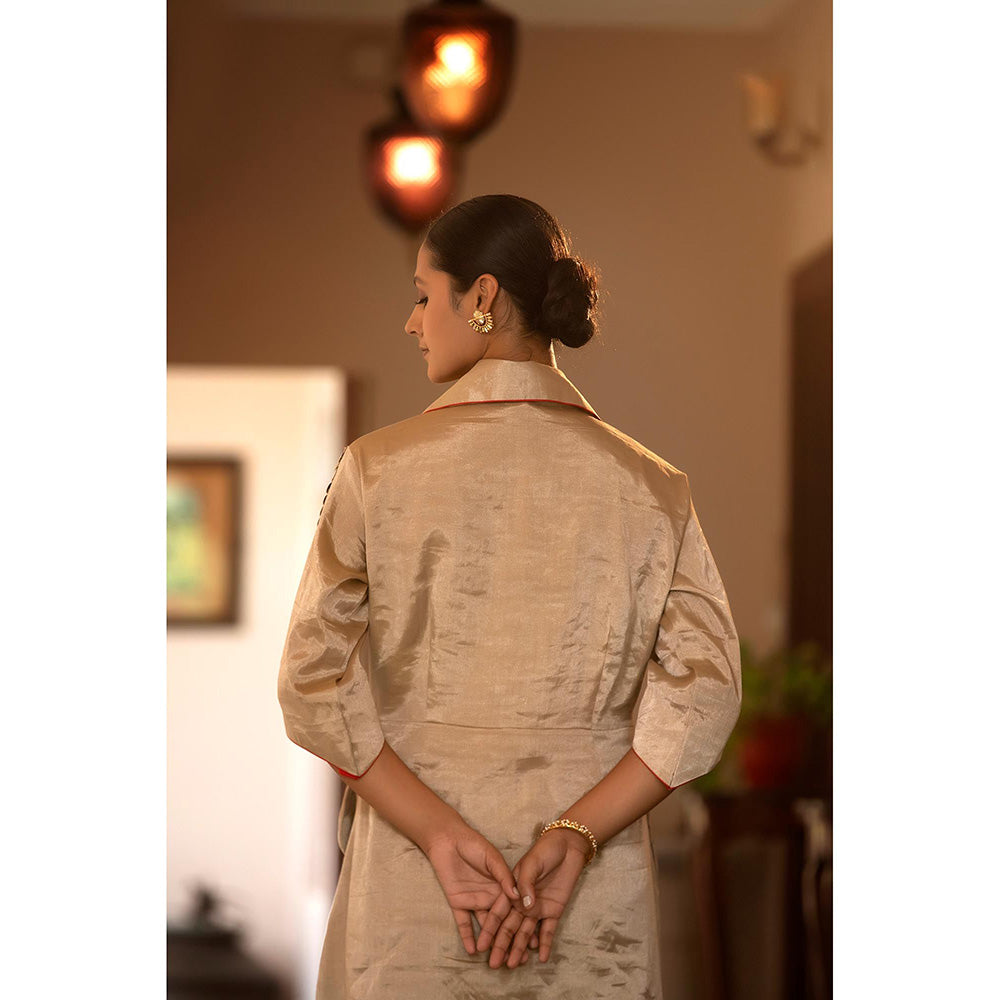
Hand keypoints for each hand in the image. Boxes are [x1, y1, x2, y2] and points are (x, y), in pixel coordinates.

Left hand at [423, 821, 520, 956]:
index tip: (533, 943)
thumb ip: (504, 876)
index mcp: (501, 885)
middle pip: (501, 922)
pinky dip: (467, 936)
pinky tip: (472, 951)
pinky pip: (463, 923)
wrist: (448, 839)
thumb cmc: (474, 844)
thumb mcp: (492, 858)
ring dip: (491, 943)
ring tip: (498, 960)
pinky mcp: (458, 903)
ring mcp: (474, 901)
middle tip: (519, 961)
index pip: (514, 909)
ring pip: (484, 926)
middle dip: (510, 941)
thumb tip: (519, 897)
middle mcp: (489, 896)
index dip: (523, 925)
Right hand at [477, 828, 589, 967]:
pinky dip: (545, 943)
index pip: (498, 913)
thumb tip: (524, 907)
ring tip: (514, 966)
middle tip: (494, 964)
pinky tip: (541, 958)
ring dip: (520, 948)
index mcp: (512, 890)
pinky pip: (548, 930)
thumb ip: (526, 883)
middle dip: (502, 945)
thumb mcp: (532, 863)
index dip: (489, 930)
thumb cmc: (546, 850)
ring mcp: (538, 908)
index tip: (481, 946)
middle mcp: (523, 902)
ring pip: (526, 932)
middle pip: (510, 927)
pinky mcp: (554, 910)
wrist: (568, 846)